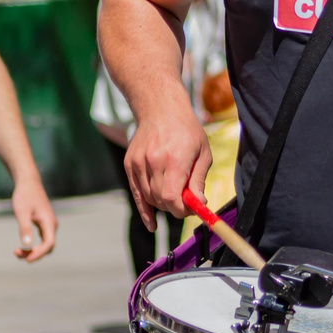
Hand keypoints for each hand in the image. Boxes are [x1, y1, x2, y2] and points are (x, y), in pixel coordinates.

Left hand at [11, 179, 57, 261]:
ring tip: (17, 252)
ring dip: (34, 251)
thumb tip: (26, 245)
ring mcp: (49, 224)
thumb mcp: (22, 212)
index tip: (26, 260)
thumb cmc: (24, 196)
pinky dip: (34, 246)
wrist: (28, 182)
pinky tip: (24, 246)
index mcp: (49, 222)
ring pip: (46, 244)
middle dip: (34, 254)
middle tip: (16, 254)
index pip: (49, 244)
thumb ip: (25, 228)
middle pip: (48, 247)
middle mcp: (52, 225)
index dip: (39, 254)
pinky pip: (43, 240)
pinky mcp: (45, 223)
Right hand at [124, 108, 211, 231]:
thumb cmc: (187, 130)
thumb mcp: (202, 153)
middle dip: (175, 207)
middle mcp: (154, 162)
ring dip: (163, 204)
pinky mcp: (130, 164)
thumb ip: (199, 180)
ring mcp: (139, 163)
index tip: (191, 210)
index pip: (172, 198)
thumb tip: (199, 205)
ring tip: (174, 196)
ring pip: (149, 198)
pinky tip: (152, 224)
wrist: (160, 108)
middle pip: (161, 200)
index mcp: (175, 159)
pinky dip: (145, 210)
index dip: (182, 210)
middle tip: (186, 204)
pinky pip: (137, 194)